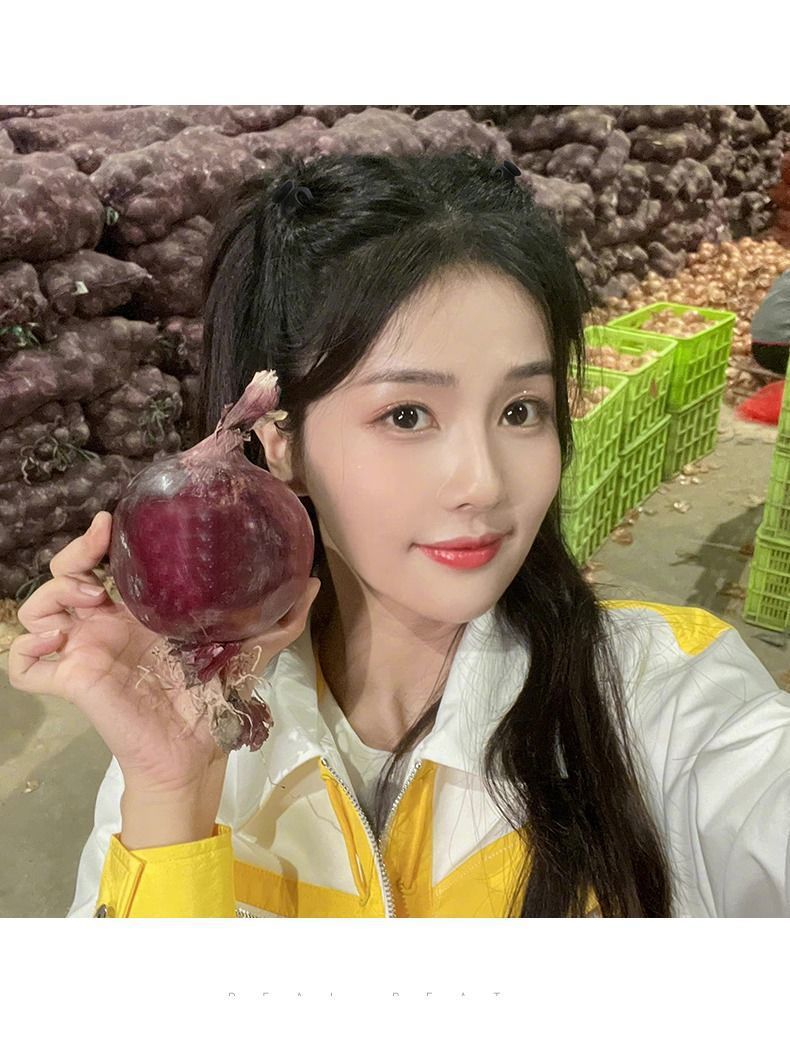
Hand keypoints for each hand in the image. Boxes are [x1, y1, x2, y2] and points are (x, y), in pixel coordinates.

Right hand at [9, 511, 320, 797]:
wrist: (196, 753)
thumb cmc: (216, 698)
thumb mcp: (251, 651)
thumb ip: (280, 619)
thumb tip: (310, 582)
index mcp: (139, 609)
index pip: (104, 560)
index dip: (99, 538)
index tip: (113, 524)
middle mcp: (105, 623)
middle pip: (63, 573)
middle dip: (73, 554)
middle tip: (99, 558)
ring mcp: (83, 650)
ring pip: (36, 609)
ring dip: (52, 596)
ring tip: (90, 603)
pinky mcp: (72, 681)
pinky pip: (23, 665)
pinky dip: (27, 652)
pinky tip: (59, 645)